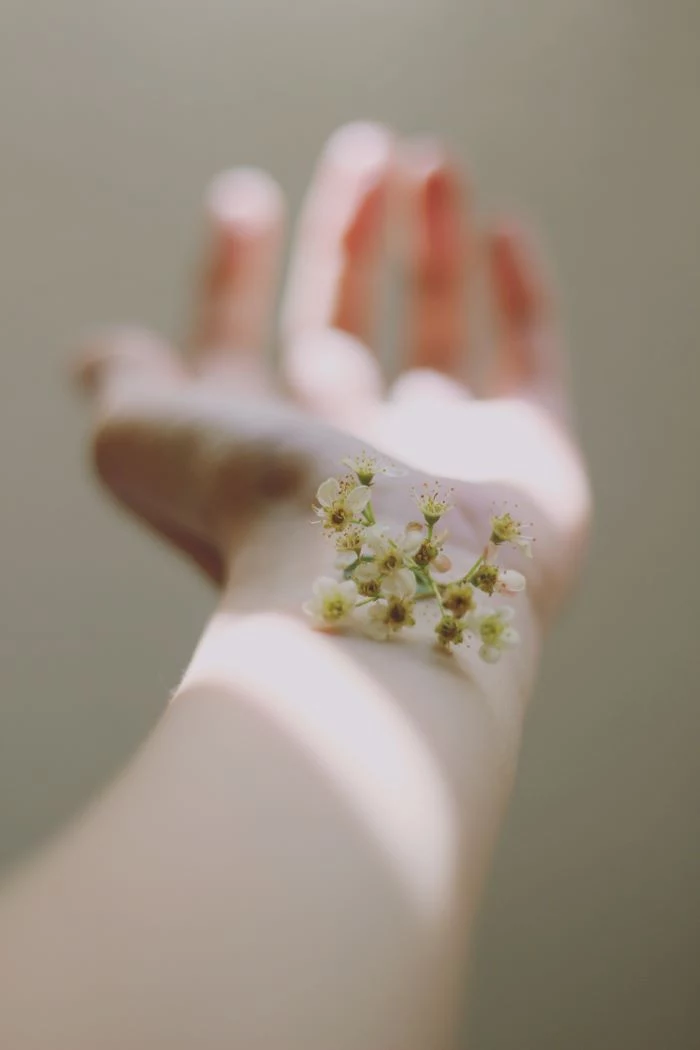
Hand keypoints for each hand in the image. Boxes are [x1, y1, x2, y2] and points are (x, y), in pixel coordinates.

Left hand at [77, 122, 589, 624]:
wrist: (385, 582)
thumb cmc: (255, 510)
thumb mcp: (146, 438)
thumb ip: (127, 387)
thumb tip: (100, 354)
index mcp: (260, 453)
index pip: (241, 346)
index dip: (234, 274)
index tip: (242, 199)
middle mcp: (350, 455)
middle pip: (342, 327)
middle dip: (346, 237)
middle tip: (363, 147)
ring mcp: (446, 456)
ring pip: (437, 329)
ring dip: (431, 241)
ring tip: (429, 158)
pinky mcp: (532, 455)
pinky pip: (532, 360)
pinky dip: (521, 295)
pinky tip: (503, 226)